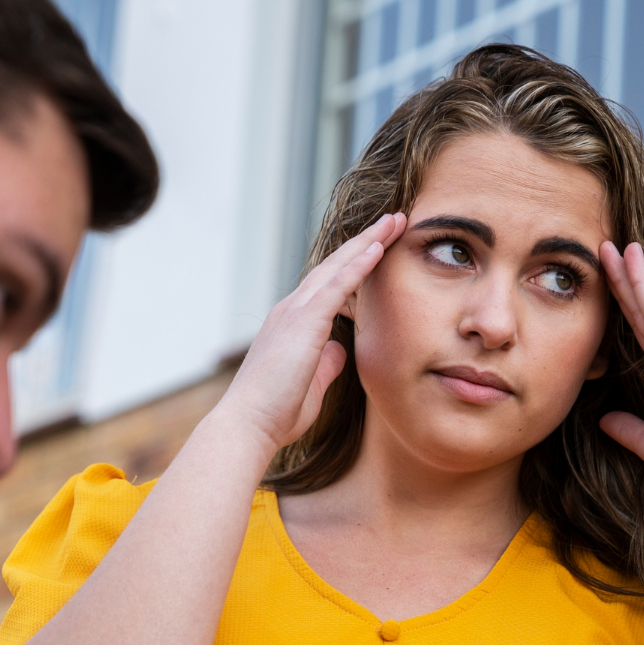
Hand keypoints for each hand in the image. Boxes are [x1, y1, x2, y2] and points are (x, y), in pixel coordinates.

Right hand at [218, 213, 405, 452]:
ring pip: (337, 266)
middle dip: (365, 241)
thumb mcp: (311, 384)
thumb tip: (340, 349)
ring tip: (395, 220)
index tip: (378, 248)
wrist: (248, 425)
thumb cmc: (275, 413)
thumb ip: (326, 363)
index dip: (353, 264)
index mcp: (291, 325)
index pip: (327, 285)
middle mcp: (291, 311)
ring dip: (368, 241)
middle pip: (333, 266)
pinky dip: (358, 264)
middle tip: (393, 219)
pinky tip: (378, 246)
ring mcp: (294, 312)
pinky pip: (336, 285)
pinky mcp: (303, 322)